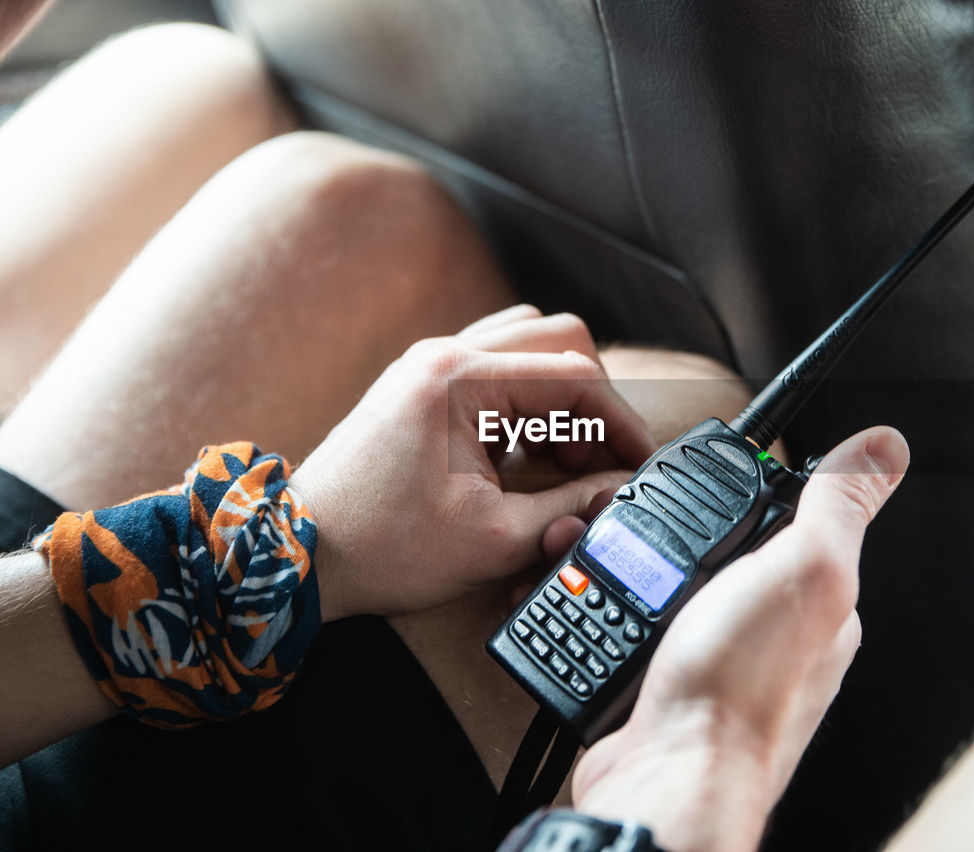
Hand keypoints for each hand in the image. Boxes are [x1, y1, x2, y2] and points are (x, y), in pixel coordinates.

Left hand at [290, 306, 656, 620]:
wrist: (302, 557)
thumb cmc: (382, 549)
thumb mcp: (494, 540)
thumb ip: (572, 507)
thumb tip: (625, 491)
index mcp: (459, 381)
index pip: (575, 376)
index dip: (621, 423)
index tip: (641, 463)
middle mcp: (444, 354)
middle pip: (560, 342)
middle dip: (593, 405)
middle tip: (596, 465)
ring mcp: (429, 363)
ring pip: (530, 345)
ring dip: (560, 396)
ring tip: (559, 459)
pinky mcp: (422, 383)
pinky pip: (497, 364)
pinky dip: (526, 399)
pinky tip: (522, 451)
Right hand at [567, 426, 908, 851]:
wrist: (665, 776)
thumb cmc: (740, 691)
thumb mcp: (806, 569)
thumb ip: (841, 504)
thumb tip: (884, 446)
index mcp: (825, 605)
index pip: (797, 522)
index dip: (757, 497)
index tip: (722, 492)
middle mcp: (780, 637)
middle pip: (730, 552)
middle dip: (687, 537)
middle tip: (665, 543)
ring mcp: (725, 661)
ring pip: (680, 586)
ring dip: (645, 573)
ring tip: (631, 577)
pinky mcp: (673, 682)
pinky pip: (645, 625)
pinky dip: (624, 612)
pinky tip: (620, 613)